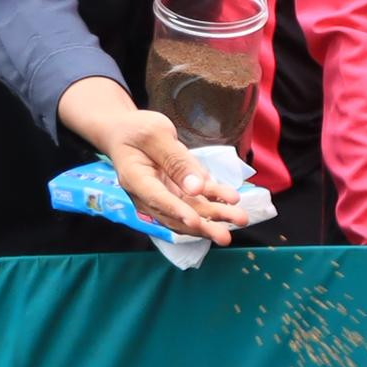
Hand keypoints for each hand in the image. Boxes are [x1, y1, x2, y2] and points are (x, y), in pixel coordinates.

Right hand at [53, 77, 240, 244]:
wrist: (125, 132)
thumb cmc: (135, 130)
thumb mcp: (155, 134)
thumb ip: (176, 160)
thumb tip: (196, 188)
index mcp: (135, 178)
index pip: (157, 199)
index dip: (177, 212)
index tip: (197, 222)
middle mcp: (148, 194)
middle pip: (177, 215)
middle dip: (204, 225)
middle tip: (227, 236)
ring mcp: (162, 196)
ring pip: (190, 211)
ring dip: (215, 217)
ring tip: (240, 219)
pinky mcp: (175, 192)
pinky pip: (196, 201)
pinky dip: (214, 202)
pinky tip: (231, 201)